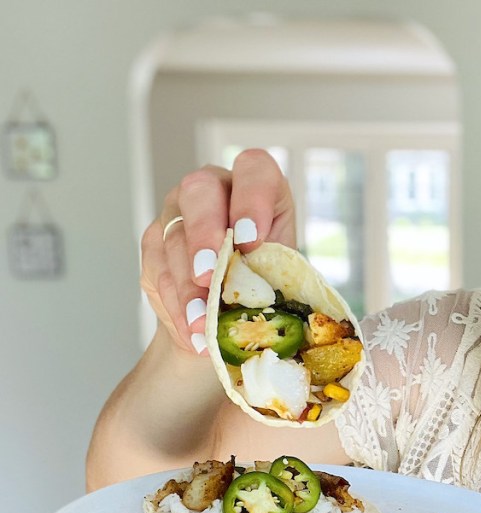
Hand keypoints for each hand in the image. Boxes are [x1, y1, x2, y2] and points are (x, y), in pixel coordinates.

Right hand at [140, 149, 296, 356]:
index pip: (254, 169)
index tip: (251, 241)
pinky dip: (176, 304)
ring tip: (203, 323)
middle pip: (199, 191)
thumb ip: (272, 276)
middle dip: (204, 235)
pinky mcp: (155, 241)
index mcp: (258, 187)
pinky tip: (190, 329)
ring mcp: (179, 211)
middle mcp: (215, 189)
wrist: (226, 315)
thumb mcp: (280, 276)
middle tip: (209, 277)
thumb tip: (267, 301)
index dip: (252, 198)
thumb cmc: (265, 284)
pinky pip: (158, 269)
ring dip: (188, 284)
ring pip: (174, 236)